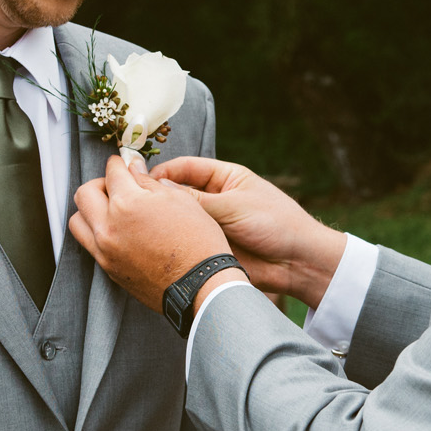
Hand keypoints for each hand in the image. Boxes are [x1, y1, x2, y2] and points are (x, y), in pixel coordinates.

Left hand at [71, 155, 236, 311]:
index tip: (123, 164)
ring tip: (112, 210)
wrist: (201, 285)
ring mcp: (105, 251)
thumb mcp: (179, 199)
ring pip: (78, 220)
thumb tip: (134, 170)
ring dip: (91, 210)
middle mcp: (109, 227)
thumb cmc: (197, 242)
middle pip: (85, 193)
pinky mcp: (108, 268)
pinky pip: (89, 243)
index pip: (112, 172)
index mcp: (127, 204)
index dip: (119, 163)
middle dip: (100, 184)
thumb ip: (149, 182)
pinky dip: (96, 232)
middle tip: (117, 185)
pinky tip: (117, 231)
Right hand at [152, 156, 345, 306]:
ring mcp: (211, 224)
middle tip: (134, 202)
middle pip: (178, 193)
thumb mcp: (234, 205)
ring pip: (179, 219)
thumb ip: (197, 199)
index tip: (141, 179)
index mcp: (224, 178)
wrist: (297, 263)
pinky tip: (152, 244)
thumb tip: (158, 188)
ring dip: (162, 222)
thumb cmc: (275, 223)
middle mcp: (214, 199)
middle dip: (158, 197)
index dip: (163, 172)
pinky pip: (185, 242)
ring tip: (139, 223)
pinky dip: (170, 243)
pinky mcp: (209, 247)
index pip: (186, 168)